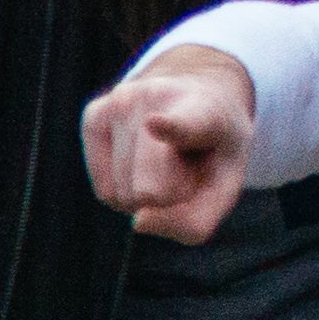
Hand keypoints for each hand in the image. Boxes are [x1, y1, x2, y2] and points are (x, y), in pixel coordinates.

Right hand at [83, 46, 257, 242]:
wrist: (198, 99)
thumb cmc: (212, 151)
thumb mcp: (225, 187)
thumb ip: (195, 221)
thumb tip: (139, 222)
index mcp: (204, 111)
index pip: (185, 123)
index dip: (171, 127)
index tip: (153, 122)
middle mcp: (158, 97)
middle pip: (149, 191)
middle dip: (168, 197)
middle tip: (187, 165)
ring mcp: (120, 101)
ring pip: (121, 195)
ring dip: (145, 195)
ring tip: (165, 158)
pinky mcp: (93, 115)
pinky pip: (104, 191)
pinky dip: (123, 190)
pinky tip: (140, 160)